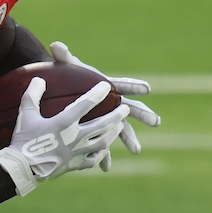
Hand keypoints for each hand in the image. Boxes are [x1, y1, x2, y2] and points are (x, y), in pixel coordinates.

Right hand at [0, 76, 130, 194]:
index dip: (98, 93)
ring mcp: (77, 152)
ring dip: (113, 132)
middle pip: (103, 124)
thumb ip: (33, 94)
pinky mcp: (75, 164)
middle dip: (116, 115)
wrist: (21, 169)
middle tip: (125, 108)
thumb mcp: (25, 114)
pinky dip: (102, 152)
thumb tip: (39, 79)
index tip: (107, 86)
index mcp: (64, 123)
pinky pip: (94, 159)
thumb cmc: (23, 139)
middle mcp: (75, 137)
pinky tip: (104, 148)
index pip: (86, 104)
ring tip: (119, 126)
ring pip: (103, 142)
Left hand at [50, 40, 160, 170]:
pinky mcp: (98, 130)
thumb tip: (56, 44)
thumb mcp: (66, 68)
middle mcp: (111, 103)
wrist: (59, 92)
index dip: (134, 86)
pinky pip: (102, 144)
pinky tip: (104, 167)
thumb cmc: (67, 78)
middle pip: (131, 108)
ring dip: (129, 139)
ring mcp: (107, 118)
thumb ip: (63, 57)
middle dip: (144, 115)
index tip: (147, 89)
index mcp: (107, 86)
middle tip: (156, 121)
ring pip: (121, 130)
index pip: (123, 85)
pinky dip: (103, 155)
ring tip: (136, 150)